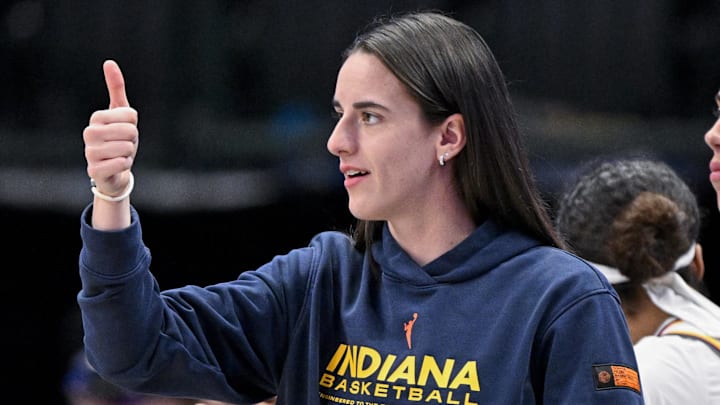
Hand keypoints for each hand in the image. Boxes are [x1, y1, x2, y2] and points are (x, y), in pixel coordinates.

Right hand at [83, 60, 137, 196]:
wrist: (113, 171)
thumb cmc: (118, 139)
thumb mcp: (120, 113)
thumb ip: (116, 88)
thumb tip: (109, 62)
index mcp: (96, 118)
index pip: (131, 115)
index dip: (134, 125)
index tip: (125, 130)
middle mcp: (89, 133)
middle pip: (130, 131)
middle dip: (133, 140)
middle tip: (124, 144)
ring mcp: (89, 153)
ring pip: (127, 148)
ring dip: (129, 154)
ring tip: (119, 155)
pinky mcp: (94, 171)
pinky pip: (121, 164)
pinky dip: (125, 165)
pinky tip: (117, 166)